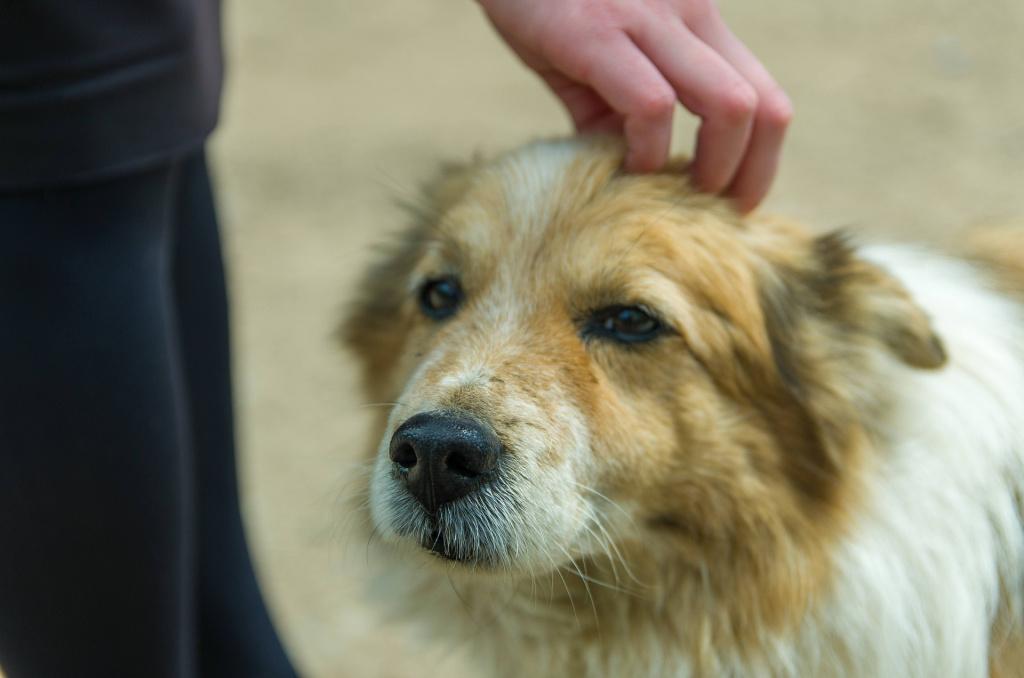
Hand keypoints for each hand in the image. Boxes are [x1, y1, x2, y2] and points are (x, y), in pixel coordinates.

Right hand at [477, 0, 791, 211]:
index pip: (766, 96)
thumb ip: (615, 109)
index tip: (733, 201)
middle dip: (747, 175)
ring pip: (729, 106)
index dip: (763, 160)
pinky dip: (647, 153)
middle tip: (711, 211)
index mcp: (695, 20)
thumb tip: (623, 169)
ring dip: (710, 169)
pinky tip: (623, 168)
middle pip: (763, 107)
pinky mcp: (596, 33)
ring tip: (674, 196)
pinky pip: (651, 106)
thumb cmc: (544, 2)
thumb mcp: (597, 53)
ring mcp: (648, 19)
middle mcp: (688, 13)